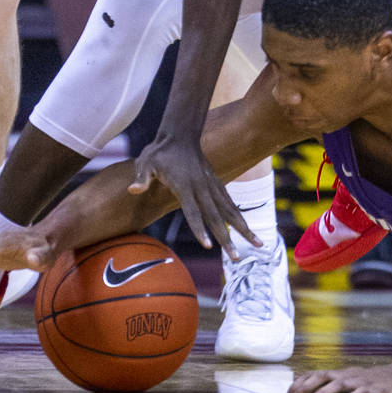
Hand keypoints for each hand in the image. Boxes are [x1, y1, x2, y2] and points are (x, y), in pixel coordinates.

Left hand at [128, 133, 259, 256]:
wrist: (180, 133)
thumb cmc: (160, 151)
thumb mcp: (145, 161)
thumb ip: (141, 177)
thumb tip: (132, 189)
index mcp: (184, 185)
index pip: (192, 211)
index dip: (199, 228)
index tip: (208, 245)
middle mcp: (201, 187)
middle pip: (216, 217)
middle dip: (227, 239)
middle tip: (237, 259)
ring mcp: (211, 185)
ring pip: (230, 211)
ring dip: (243, 229)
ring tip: (259, 245)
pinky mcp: (216, 183)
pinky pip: (229, 203)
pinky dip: (239, 216)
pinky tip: (247, 229)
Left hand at [286, 364, 391, 392]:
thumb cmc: (373, 383)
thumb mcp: (351, 383)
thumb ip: (335, 387)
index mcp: (340, 374)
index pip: (315, 375)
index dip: (300, 384)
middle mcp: (346, 375)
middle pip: (321, 377)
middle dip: (304, 389)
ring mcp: (358, 382)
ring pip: (337, 385)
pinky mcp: (371, 390)